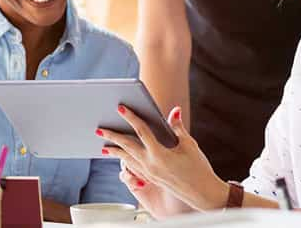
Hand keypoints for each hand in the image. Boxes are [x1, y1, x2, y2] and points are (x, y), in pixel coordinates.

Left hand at [99, 106, 228, 210]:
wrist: (202, 193)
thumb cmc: (198, 168)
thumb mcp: (189, 145)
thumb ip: (178, 127)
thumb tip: (174, 110)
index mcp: (160, 154)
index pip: (142, 131)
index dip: (131, 118)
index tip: (120, 108)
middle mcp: (151, 165)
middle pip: (127, 147)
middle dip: (112, 137)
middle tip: (99, 129)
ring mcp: (149, 173)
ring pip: (127, 159)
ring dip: (115, 151)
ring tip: (104, 145)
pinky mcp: (151, 178)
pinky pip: (133, 167)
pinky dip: (125, 160)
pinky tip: (121, 156)